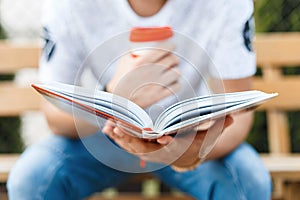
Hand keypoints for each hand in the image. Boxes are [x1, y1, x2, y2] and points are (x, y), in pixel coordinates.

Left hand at [102, 116, 232, 166]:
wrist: (184, 156)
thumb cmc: (194, 144)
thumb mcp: (206, 137)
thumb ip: (216, 126)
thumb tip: (232, 116)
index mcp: (176, 149)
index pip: (172, 147)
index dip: (166, 142)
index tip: (161, 136)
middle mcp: (160, 153)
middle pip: (145, 148)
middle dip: (133, 138)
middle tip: (121, 127)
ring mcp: (149, 152)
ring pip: (132, 147)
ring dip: (121, 138)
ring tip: (110, 126)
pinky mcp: (141, 148)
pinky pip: (127, 144)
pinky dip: (118, 137)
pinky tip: (108, 127)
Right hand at [106, 42, 179, 108]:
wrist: (119, 100)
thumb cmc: (121, 79)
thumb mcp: (124, 61)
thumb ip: (133, 50)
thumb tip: (141, 40)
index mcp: (142, 61)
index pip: (165, 48)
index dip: (171, 45)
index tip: (171, 46)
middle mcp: (151, 72)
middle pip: (173, 59)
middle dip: (174, 58)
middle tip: (171, 59)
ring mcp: (156, 84)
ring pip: (177, 72)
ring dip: (175, 71)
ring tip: (171, 71)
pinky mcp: (159, 96)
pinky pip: (176, 86)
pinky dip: (175, 84)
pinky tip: (171, 83)